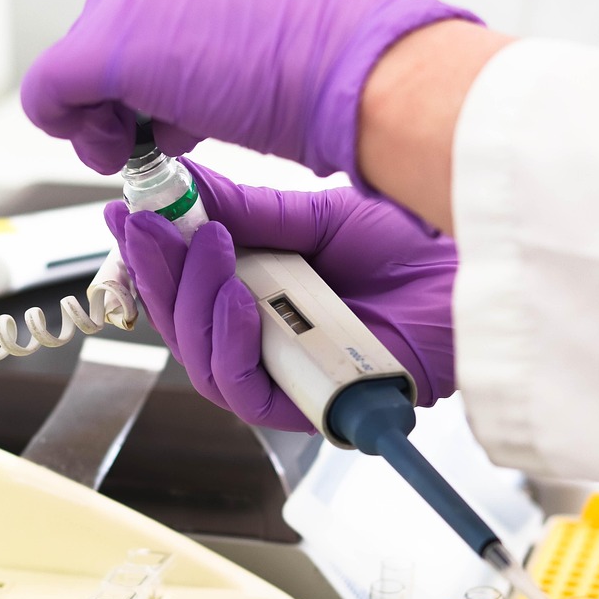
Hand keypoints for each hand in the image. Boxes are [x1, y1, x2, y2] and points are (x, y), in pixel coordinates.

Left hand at [22, 0, 477, 183]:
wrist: (362, 76)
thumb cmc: (336, 74)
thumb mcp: (262, 46)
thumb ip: (205, 54)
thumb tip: (169, 99)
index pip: (138, 12)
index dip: (141, 75)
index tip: (164, 111)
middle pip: (101, 32)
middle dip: (117, 95)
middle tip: (152, 136)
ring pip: (74, 62)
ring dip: (102, 115)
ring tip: (154, 144)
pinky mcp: (112, 45)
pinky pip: (50, 88)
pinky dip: (66, 124)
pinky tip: (111, 150)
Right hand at [104, 160, 456, 431]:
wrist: (476, 266)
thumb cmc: (413, 248)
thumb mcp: (312, 217)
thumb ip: (241, 212)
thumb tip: (177, 189)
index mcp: (261, 295)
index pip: (182, 293)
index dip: (144, 263)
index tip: (122, 217)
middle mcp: (267, 340)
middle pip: (182, 329)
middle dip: (157, 274)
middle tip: (146, 225)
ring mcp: (289, 376)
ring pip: (202, 363)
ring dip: (190, 303)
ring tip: (206, 247)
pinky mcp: (315, 409)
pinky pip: (246, 392)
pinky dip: (229, 345)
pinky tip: (236, 300)